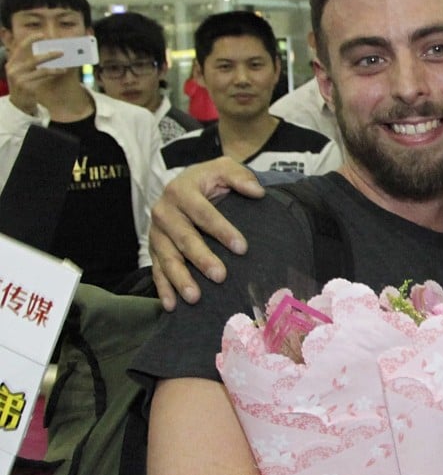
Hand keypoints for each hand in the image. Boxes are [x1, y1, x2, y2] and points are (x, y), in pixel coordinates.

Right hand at [4, 31, 66, 115]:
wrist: (18, 103)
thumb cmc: (23, 84)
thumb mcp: (21, 71)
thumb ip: (27, 61)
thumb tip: (46, 51)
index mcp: (11, 62)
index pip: (20, 47)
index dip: (31, 39)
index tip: (42, 35)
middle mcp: (13, 69)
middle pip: (34, 59)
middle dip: (49, 55)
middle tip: (61, 52)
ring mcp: (19, 78)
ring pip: (41, 69)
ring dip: (55, 67)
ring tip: (64, 66)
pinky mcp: (26, 87)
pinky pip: (43, 79)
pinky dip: (53, 74)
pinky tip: (61, 71)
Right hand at [149, 157, 263, 309]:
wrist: (184, 186)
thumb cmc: (209, 181)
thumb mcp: (223, 168)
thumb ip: (240, 176)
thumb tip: (258, 192)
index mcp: (181, 191)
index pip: (203, 212)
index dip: (222, 230)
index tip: (242, 248)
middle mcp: (164, 212)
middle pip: (184, 238)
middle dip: (201, 259)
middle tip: (221, 276)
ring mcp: (157, 233)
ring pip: (167, 258)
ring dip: (180, 279)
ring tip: (195, 297)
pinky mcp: (153, 249)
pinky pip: (156, 271)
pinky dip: (163, 289)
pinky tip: (172, 305)